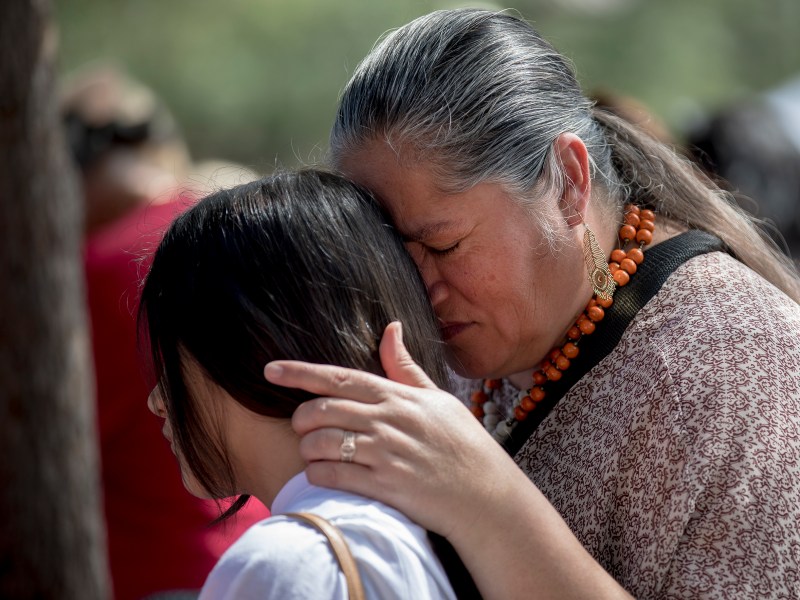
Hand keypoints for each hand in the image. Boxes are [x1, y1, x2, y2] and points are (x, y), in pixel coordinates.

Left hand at [263, 322, 514, 537]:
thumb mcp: (437, 398)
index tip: (270, 369)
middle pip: (323, 410)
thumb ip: (405, 367)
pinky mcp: (386, 486)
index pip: (340, 377)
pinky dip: (318, 475)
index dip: (300, 372)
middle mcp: (389, 421)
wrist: (486, 496)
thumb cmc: (463, 444)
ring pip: (323, 443)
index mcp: (398, 396)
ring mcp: (387, 454)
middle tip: (299, 425)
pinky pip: (335, 476)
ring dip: (307, 449)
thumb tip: (391, 328)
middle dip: (300, 417)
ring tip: (311, 453)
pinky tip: (320, 475)